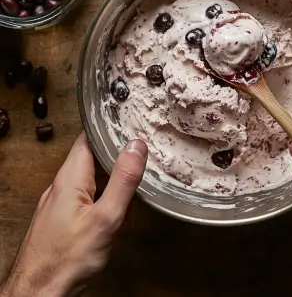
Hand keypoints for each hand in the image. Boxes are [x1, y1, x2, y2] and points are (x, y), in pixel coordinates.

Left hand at [0, 133, 147, 296]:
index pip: (88, 138)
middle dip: (118, 154)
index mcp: (70, 177)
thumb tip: (136, 147)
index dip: (108, 126)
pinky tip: (121, 209)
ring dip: (114, 178)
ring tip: (137, 181)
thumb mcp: (105, 217)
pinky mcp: (65, 217)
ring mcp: (62, 202)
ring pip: (92, 178)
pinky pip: (89, 197)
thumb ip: (123, 180)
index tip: (130, 120)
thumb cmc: (67, 259)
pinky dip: (107, 196)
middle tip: (143, 153)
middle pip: (93, 157)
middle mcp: (63, 185)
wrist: (39, 295)